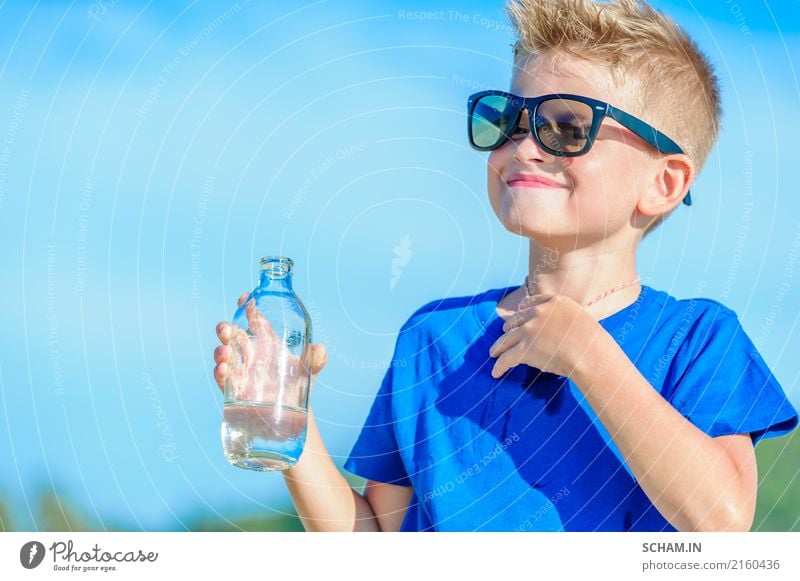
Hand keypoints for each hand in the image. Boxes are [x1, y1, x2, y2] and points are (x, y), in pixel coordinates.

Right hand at [213, 292, 327, 400]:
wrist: (293, 415)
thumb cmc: (299, 386)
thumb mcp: (310, 371)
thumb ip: (316, 360)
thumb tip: (320, 349)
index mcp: (268, 345)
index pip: (255, 322)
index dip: (248, 309)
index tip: (245, 298)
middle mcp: (252, 356)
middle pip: (233, 337)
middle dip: (226, 329)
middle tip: (225, 328)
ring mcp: (242, 372)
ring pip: (225, 356)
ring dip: (221, 351)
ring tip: (224, 351)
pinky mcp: (235, 391)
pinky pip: (223, 380)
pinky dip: (221, 373)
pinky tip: (223, 369)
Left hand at [488, 293, 603, 378]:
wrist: (592, 354)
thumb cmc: (592, 342)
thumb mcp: (579, 318)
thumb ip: (563, 317)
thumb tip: (554, 328)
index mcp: (553, 302)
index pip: (530, 303)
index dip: (522, 312)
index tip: (517, 318)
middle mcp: (538, 313)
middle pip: (515, 320)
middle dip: (509, 330)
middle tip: (504, 339)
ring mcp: (529, 330)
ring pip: (506, 339)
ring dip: (498, 347)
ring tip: (493, 353)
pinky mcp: (524, 348)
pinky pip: (507, 358)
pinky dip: (499, 366)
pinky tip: (495, 373)